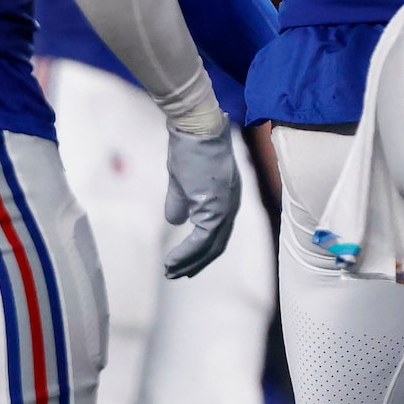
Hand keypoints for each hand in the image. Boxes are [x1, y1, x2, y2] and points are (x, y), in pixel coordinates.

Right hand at [161, 121, 241, 278]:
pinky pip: (202, 238)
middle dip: (196, 262)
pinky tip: (174, 260)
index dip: (200, 250)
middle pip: (217, 244)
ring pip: (210, 245)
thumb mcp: (182, 180)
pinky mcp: (215, 206)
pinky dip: (187, 253)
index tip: (183, 262)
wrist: (195, 128)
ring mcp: (225, 207)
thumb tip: (176, 220)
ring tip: (172, 271)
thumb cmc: (188, 148)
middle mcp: (231, 206)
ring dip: (190, 262)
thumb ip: (180, 202)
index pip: (217, 233)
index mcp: (226, 199)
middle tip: (177, 274)